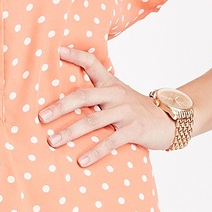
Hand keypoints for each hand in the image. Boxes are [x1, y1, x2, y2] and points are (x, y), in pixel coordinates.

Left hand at [38, 45, 175, 163]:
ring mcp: (125, 112)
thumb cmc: (136, 109)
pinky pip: (111, 141)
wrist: (170, 119)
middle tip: (41, 117)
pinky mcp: (134, 129)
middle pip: (84, 96)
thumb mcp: (118, 95)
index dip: (76, 55)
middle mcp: (116, 94)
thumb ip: (97, 94)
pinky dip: (95, 152)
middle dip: (60, 107)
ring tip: (53, 141)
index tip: (57, 50)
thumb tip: (65, 99)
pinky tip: (81, 161)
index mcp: (111, 83)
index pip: (92, 63)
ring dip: (70, 132)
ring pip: (93, 121)